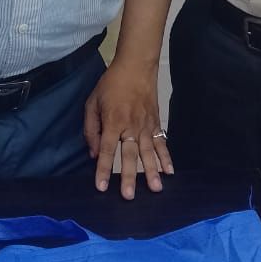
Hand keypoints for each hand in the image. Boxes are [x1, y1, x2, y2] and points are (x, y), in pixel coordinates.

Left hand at [83, 59, 171, 199]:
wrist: (136, 66)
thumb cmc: (111, 84)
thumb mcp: (92, 102)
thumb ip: (91, 129)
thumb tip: (92, 153)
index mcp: (112, 121)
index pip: (106, 149)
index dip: (102, 169)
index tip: (101, 187)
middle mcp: (130, 126)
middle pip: (129, 155)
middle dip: (129, 176)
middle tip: (129, 195)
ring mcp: (146, 125)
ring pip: (148, 152)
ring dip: (151, 171)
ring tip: (155, 189)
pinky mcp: (156, 123)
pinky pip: (161, 143)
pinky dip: (166, 157)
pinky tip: (169, 171)